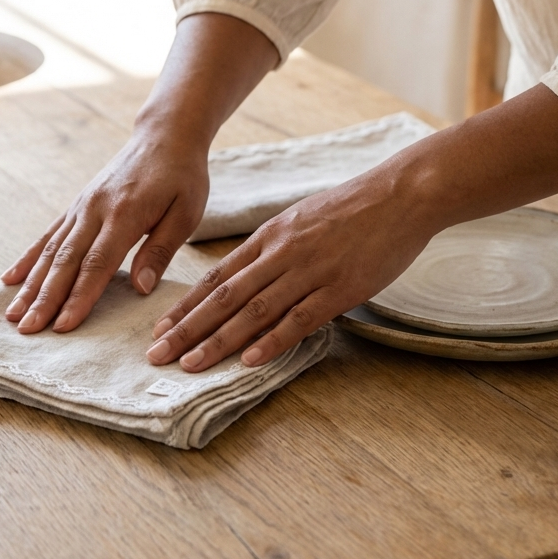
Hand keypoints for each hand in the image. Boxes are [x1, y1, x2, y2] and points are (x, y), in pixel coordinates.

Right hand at [1, 131, 208, 333]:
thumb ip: (160, 250)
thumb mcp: (186, 212)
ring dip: (30, 284)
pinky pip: (47, 235)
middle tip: (28, 330)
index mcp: (125, 214)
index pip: (98, 264)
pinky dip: (28, 258)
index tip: (63, 326)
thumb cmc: (182, 176)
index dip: (79, 297)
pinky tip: (10, 279)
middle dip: (45, 298)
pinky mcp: (77, 205)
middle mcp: (95, 210)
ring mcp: (82, 206)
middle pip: (66, 261)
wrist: (165, 134)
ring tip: (13, 314)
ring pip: (50, 250)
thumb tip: (142, 288)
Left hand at [145, 163, 435, 371]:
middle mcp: (280, 254)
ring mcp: (309, 271)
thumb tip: (250, 276)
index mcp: (269, 237)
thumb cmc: (352, 208)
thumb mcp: (300, 219)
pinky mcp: (341, 288)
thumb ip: (274, 248)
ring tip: (190, 364)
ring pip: (254, 310)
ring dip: (218, 340)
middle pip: (224, 297)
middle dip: (187, 328)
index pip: (216, 277)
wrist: (401, 194)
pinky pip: (300, 318)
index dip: (186, 305)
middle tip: (157, 354)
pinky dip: (272, 341)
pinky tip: (249, 360)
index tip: (160, 328)